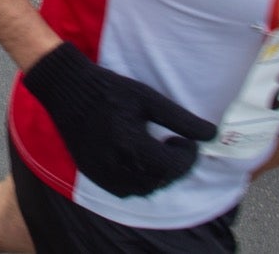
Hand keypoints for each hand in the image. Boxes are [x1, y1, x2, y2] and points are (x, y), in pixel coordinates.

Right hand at [22, 42, 215, 197]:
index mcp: (133, 145)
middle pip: (160, 180)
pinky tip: (136, 162)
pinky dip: (135, 182)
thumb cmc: (109, 90)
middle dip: (173, 166)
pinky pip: (121, 190)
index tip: (185, 140)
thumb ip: (180, 119)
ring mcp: (102, 171)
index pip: (174, 167)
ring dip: (156, 177)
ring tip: (156, 155)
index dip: (187, 156)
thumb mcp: (148, 98)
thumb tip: (211, 135)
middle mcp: (117, 165)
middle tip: (174, 147)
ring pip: (141, 189)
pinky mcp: (92, 172)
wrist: (67, 89)